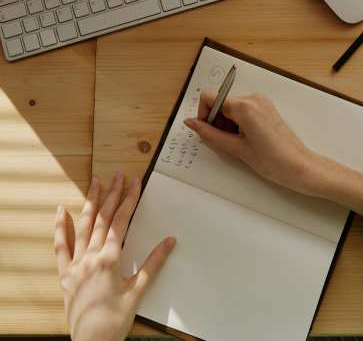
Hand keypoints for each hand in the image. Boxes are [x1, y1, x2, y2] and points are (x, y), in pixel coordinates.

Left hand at [54, 173, 175, 340]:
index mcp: (109, 259)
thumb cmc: (116, 319)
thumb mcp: (138, 290)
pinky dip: (61, 228)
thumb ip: (154, 263)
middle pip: (103, 218)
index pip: (121, 222)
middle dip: (112, 195)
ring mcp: (75, 264)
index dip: (129, 200)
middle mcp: (90, 257)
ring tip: (96, 182)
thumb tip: (170, 241)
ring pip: (83, 226)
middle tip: (119, 175)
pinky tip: (62, 211)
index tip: (135, 183)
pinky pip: (60, 247)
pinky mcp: (65, 274)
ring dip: (91, 203)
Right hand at [184, 92, 362, 214]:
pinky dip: (237, 123)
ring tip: (237, 144)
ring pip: (231, 106)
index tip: (207, 132)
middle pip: (220, 101)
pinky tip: (245, 140)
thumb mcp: (237, 149)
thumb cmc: (273, 161)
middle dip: (215, 121)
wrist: (301, 167)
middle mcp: (253, 98)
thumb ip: (211, 134)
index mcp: (245, 106)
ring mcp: (262, 102)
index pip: (209, 97)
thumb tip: (191, 123)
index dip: (203, 114)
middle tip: (224, 143)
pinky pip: (243, 110)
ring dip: (226, 123)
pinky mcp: (267, 108)